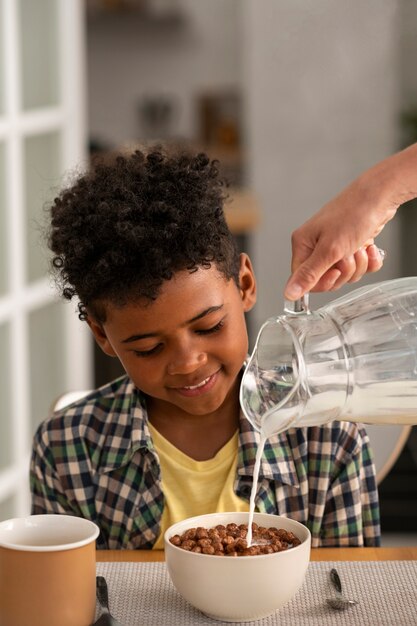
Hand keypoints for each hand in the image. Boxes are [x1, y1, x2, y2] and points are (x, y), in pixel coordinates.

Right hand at [283, 156, 405, 299]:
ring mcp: (335, 246)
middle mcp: (316, 246)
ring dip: (358, 264)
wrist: (379, 196)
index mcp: (303, 244)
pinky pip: (360, 267)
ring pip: (345, 274)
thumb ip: (309, 275)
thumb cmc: (353, 214)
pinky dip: (369, 260)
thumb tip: (289, 293)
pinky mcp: (351, 246)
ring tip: (360, 246)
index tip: (336, 272)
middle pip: (327, 278)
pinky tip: (370, 247)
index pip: (304, 279)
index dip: (323, 281)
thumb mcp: (329, 250)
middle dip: (344, 271)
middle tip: (349, 254)